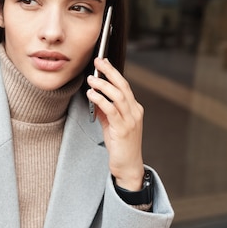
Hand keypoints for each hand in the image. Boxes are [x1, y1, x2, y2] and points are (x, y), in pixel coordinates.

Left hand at [87, 57, 144, 189]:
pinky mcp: (123, 129)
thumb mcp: (112, 124)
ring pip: (118, 95)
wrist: (128, 166)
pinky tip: (92, 94)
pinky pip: (111, 110)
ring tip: (91, 79)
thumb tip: (95, 95)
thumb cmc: (121, 146)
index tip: (104, 62)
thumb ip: (105, 110)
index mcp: (134, 109)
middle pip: (123, 86)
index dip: (114, 73)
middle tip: (98, 61)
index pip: (124, 86)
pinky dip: (101, 99)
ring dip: (103, 85)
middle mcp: (135, 112)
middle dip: (110, 72)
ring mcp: (131, 120)